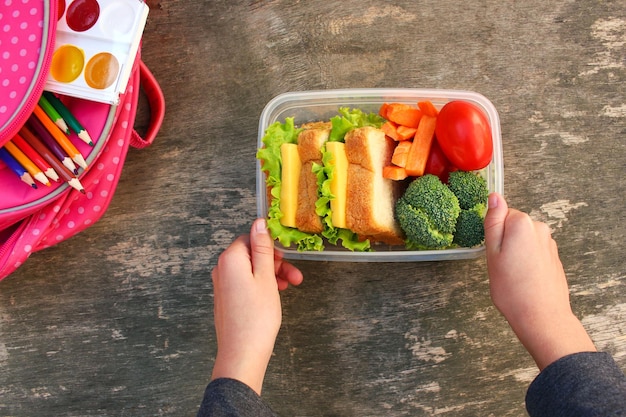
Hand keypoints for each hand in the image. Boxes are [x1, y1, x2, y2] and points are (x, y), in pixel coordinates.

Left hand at [210, 218, 302, 393]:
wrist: (242, 353)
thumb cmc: (256, 317)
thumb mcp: (266, 277)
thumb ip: (263, 248)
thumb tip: (259, 223)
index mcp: (230, 260)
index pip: (250, 238)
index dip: (270, 246)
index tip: (286, 255)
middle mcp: (221, 270)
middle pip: (251, 255)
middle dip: (274, 262)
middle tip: (294, 275)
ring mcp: (222, 286)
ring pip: (250, 271)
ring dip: (271, 275)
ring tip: (290, 287)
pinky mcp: (226, 300)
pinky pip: (245, 284)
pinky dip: (261, 286)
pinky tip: (275, 295)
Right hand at [484, 193, 595, 369]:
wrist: (541, 317)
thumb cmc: (512, 289)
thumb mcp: (492, 253)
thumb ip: (493, 222)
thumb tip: (494, 196)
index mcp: (522, 224)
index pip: (501, 215)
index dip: (494, 234)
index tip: (494, 252)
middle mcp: (540, 228)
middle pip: (514, 226)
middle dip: (506, 242)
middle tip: (501, 266)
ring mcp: (549, 243)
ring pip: (524, 240)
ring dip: (516, 253)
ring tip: (513, 275)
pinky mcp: (555, 257)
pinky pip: (534, 252)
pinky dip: (527, 262)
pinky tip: (524, 280)